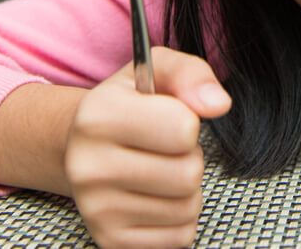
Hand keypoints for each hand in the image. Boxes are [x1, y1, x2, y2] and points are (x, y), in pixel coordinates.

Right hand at [65, 47, 231, 248]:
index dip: (188, 122)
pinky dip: (178, 218)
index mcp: (98, 116)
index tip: (169, 117)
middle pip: (187, 175)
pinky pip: (179, 236)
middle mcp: (88, 166)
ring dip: (186, 189)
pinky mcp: (110, 240)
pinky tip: (155, 197)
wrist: (82, 147)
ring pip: (186, 208)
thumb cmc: (130, 104)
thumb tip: (218, 104)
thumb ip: (191, 74)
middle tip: (166, 149)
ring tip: (160, 170)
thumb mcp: (156, 70)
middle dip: (189, 158)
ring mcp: (96, 210)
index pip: (182, 129)